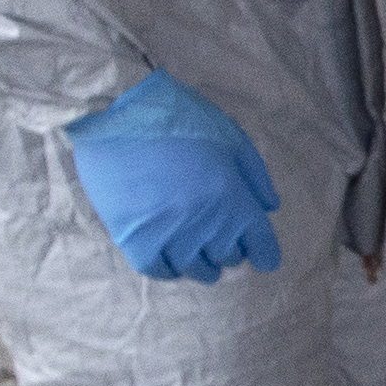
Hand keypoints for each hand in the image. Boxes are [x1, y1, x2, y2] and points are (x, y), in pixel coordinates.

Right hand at [65, 72, 282, 281]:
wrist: (116, 114)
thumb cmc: (178, 118)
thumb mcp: (231, 138)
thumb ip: (256, 176)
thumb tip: (269, 209)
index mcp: (233, 198)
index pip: (262, 246)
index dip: (265, 255)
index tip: (262, 257)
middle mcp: (205, 223)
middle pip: (229, 258)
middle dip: (232, 254)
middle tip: (225, 246)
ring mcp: (168, 234)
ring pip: (195, 269)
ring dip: (203, 266)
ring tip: (201, 258)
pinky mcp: (133, 239)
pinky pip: (158, 271)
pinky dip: (170, 270)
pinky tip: (172, 260)